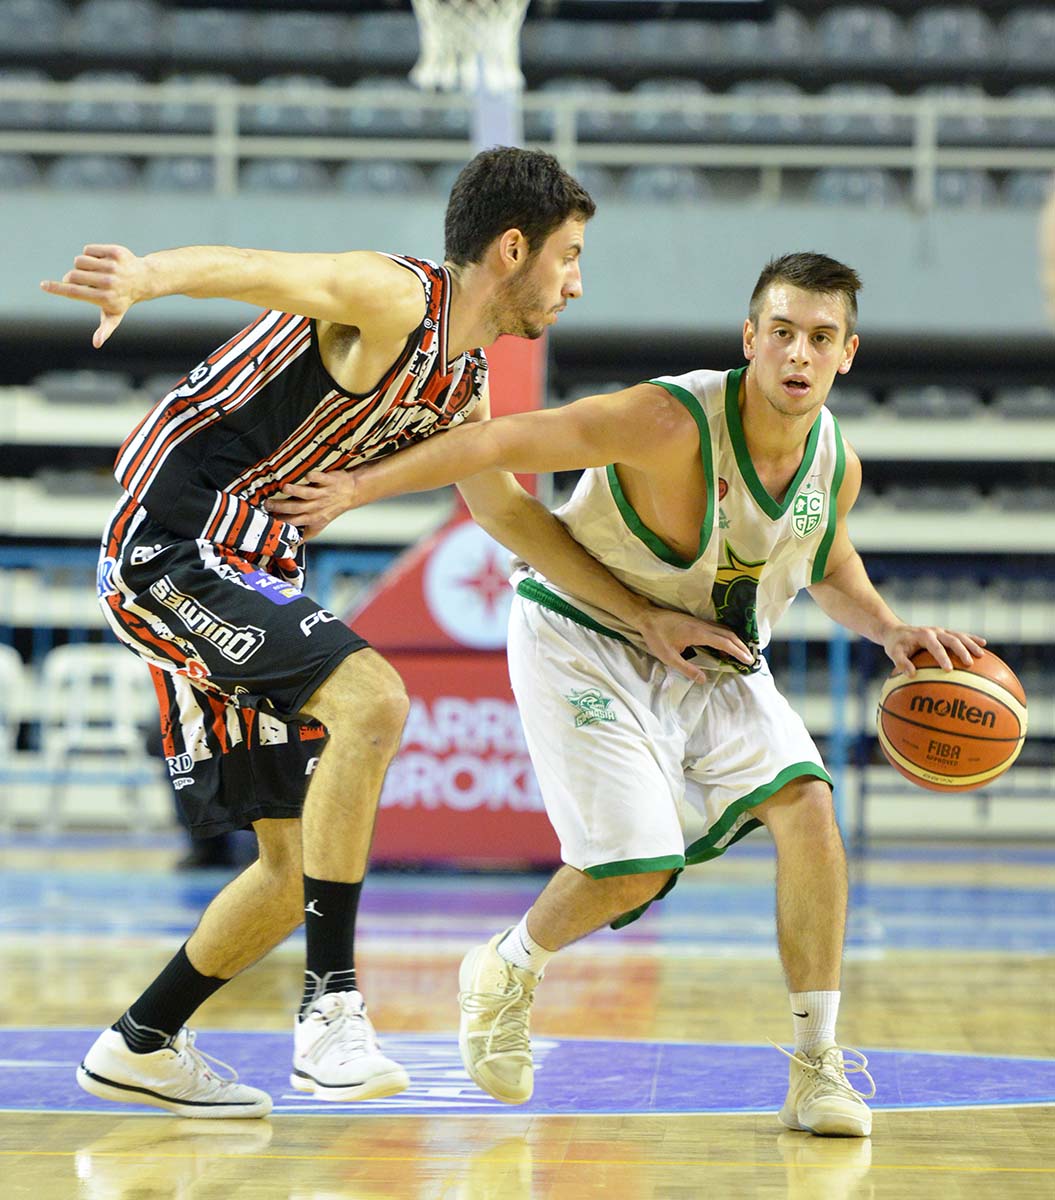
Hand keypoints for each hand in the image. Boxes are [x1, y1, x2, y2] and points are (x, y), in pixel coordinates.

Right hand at [39, 244, 147, 347]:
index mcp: (104, 298)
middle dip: (71, 277)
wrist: (144, 279)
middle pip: (73, 275)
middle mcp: (109, 282)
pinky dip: (91, 255)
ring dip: (82, 266)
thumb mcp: (114, 316)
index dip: (56, 289)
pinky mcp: (115, 252)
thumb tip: (96, 344)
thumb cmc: (122, 300)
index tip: (43, 285)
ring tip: (95, 273)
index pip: (74, 292)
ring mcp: (112, 266)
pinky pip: (88, 250)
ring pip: (79, 260)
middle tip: (84, 282)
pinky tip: (103, 263)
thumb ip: (104, 330)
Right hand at [265, 469, 360, 539]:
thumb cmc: (332, 509)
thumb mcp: (320, 524)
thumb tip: (292, 546)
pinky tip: (307, 476)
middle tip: (267, 503)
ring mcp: (323, 494)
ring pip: (308, 494)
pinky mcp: (329, 481)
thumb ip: (306, 533)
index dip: (281, 522)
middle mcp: (317, 507)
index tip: (267, 520)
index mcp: (313, 519)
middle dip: (281, 507)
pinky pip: (321, 479)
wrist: (352, 493)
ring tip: (284, 488)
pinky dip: (315, 477)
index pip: (294, 522)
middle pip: (297, 508)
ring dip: (296, 491)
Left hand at [635, 606, 754, 682]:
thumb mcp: (669, 657)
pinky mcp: (696, 621)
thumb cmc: (656, 637)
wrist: (647, 617)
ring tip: (742, 652)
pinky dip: (727, 636)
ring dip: (736, 640)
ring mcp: (700, 622)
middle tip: (751, 658)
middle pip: (729, 634)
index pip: (724, 643)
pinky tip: (725, 644)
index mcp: (698, 634)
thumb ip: (687, 669)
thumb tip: (703, 680)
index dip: (738, 652)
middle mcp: (702, 625)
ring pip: (724, 630)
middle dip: (742, 646)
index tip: (748, 660)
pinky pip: (717, 628)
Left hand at [883, 624, 986, 675]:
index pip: (934, 646)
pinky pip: (961, 635)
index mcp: (923, 635)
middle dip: (961, 651)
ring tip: (982, 656)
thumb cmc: (895, 644)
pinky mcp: (946, 633)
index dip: (942, 657)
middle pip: (951, 639)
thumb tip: (911, 675)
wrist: (897, 630)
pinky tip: (984, 644)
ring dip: (971, 644)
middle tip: (969, 664)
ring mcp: (942, 631)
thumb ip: (901, 663)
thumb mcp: (893, 652)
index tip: (949, 670)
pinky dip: (972, 638)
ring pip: (960, 636)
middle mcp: (934, 631)